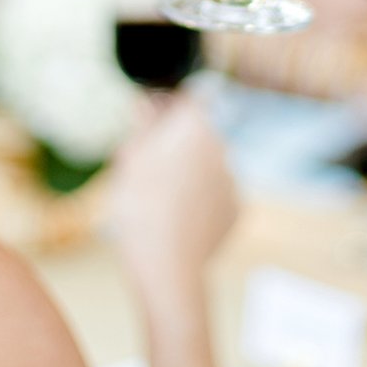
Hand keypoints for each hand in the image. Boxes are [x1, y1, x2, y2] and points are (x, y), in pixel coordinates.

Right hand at [104, 94, 236, 301]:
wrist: (168, 265)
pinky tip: (179, 224)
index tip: (152, 123)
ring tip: (161, 207)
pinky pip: (215, 198)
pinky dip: (200, 205)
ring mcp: (232, 178)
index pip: (188, 100)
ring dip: (189, 178)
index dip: (169, 109)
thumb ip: (142, 128)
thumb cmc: (141, 210)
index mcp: (195, 127)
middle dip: (176, 148)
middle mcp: (222, 146)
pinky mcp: (237, 208)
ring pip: (206, 169)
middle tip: (147, 175)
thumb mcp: (130, 165)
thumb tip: (145, 102)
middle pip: (196, 137)